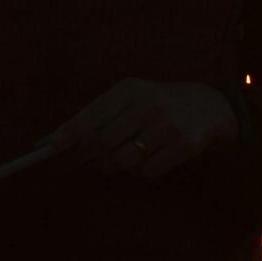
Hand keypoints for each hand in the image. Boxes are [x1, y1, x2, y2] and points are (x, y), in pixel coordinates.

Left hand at [43, 78, 238, 180]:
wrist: (208, 106)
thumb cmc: (156, 103)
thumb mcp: (132, 96)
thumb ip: (101, 113)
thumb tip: (63, 139)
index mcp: (133, 89)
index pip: (95, 113)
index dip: (72, 131)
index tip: (53, 145)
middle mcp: (150, 105)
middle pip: (105, 141)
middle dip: (84, 155)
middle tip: (72, 162)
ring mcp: (168, 127)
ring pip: (122, 160)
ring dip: (107, 166)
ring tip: (105, 162)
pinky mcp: (183, 147)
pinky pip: (145, 171)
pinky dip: (135, 171)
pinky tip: (137, 161)